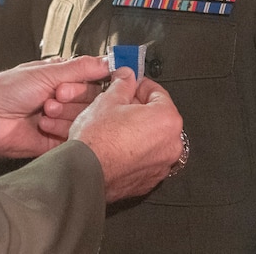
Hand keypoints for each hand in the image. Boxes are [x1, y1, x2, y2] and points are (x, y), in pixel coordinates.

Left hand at [0, 55, 110, 159]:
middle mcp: (62, 98)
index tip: (74, 83)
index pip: (92, 79)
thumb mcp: (46, 72)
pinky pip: (75, 137)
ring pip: (85, 119)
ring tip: (44, 111)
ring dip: (64, 114)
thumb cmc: (6, 91)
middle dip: (73, 97)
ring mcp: (61, 120)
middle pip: (91, 100)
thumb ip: (80, 68)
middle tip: (54, 96)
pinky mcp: (57, 142)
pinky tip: (44, 126)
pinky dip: (61, 130)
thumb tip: (108, 61)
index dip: (86, 82)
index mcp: (59, 77)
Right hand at [69, 67, 183, 202]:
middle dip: (138, 108)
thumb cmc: (97, 141)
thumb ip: (123, 84)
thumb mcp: (107, 100)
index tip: (129, 83)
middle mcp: (171, 144)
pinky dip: (134, 150)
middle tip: (119, 103)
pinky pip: (145, 157)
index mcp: (166, 120)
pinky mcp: (149, 179)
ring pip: (151, 138)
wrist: (85, 173)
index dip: (139, 85)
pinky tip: (115, 144)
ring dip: (136, 129)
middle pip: (157, 116)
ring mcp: (162, 164)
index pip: (158, 92)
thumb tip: (127, 77)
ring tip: (114, 124)